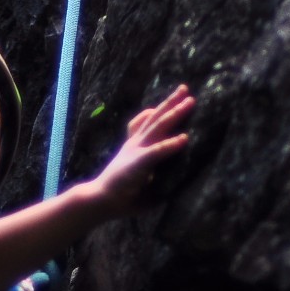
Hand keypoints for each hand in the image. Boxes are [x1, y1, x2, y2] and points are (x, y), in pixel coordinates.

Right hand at [82, 85, 194, 218]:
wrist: (99, 201)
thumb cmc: (120, 197)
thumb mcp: (139, 181)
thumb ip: (153, 178)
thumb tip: (174, 184)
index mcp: (134, 148)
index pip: (144, 123)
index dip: (157, 111)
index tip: (171, 100)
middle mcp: (135, 144)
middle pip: (155, 118)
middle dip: (171, 103)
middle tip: (185, 89)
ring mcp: (136, 151)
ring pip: (158, 127)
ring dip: (175, 113)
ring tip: (190, 102)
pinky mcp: (139, 163)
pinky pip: (157, 150)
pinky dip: (171, 144)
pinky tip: (185, 138)